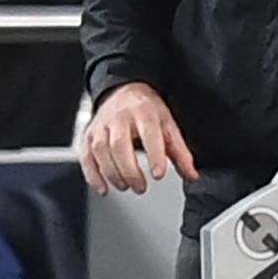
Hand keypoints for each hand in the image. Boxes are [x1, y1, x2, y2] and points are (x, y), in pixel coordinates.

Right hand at [79, 82, 197, 194]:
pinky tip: (103, 188)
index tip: (159, 174)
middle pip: (120, 146)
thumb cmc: (148, 110)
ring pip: (101, 151)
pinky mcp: (88, 135)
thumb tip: (191, 175)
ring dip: (112, 174)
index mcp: (144, 113)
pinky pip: (86, 156)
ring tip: (126, 186)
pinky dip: (92, 175)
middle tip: (141, 187)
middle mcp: (119, 118)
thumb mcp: (168, 125)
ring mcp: (101, 126)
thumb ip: (180, 152)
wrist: (125, 91)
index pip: (149, 135)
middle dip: (130, 171)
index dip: (154, 156)